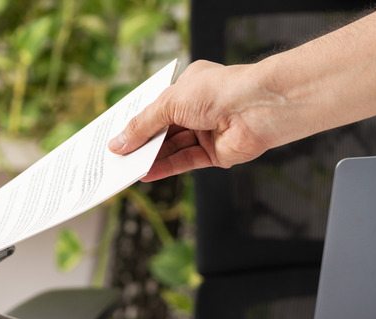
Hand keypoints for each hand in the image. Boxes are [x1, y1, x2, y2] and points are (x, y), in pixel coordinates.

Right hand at [108, 60, 285, 180]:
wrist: (259, 107)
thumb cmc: (218, 91)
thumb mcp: (169, 103)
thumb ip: (143, 125)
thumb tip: (118, 143)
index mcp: (189, 86)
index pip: (157, 106)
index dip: (137, 120)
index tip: (115, 134)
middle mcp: (199, 108)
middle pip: (162, 129)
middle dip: (140, 142)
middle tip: (115, 156)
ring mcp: (207, 132)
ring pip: (172, 148)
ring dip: (149, 157)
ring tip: (124, 168)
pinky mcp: (215, 153)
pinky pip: (185, 162)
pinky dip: (165, 168)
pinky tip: (145, 174)